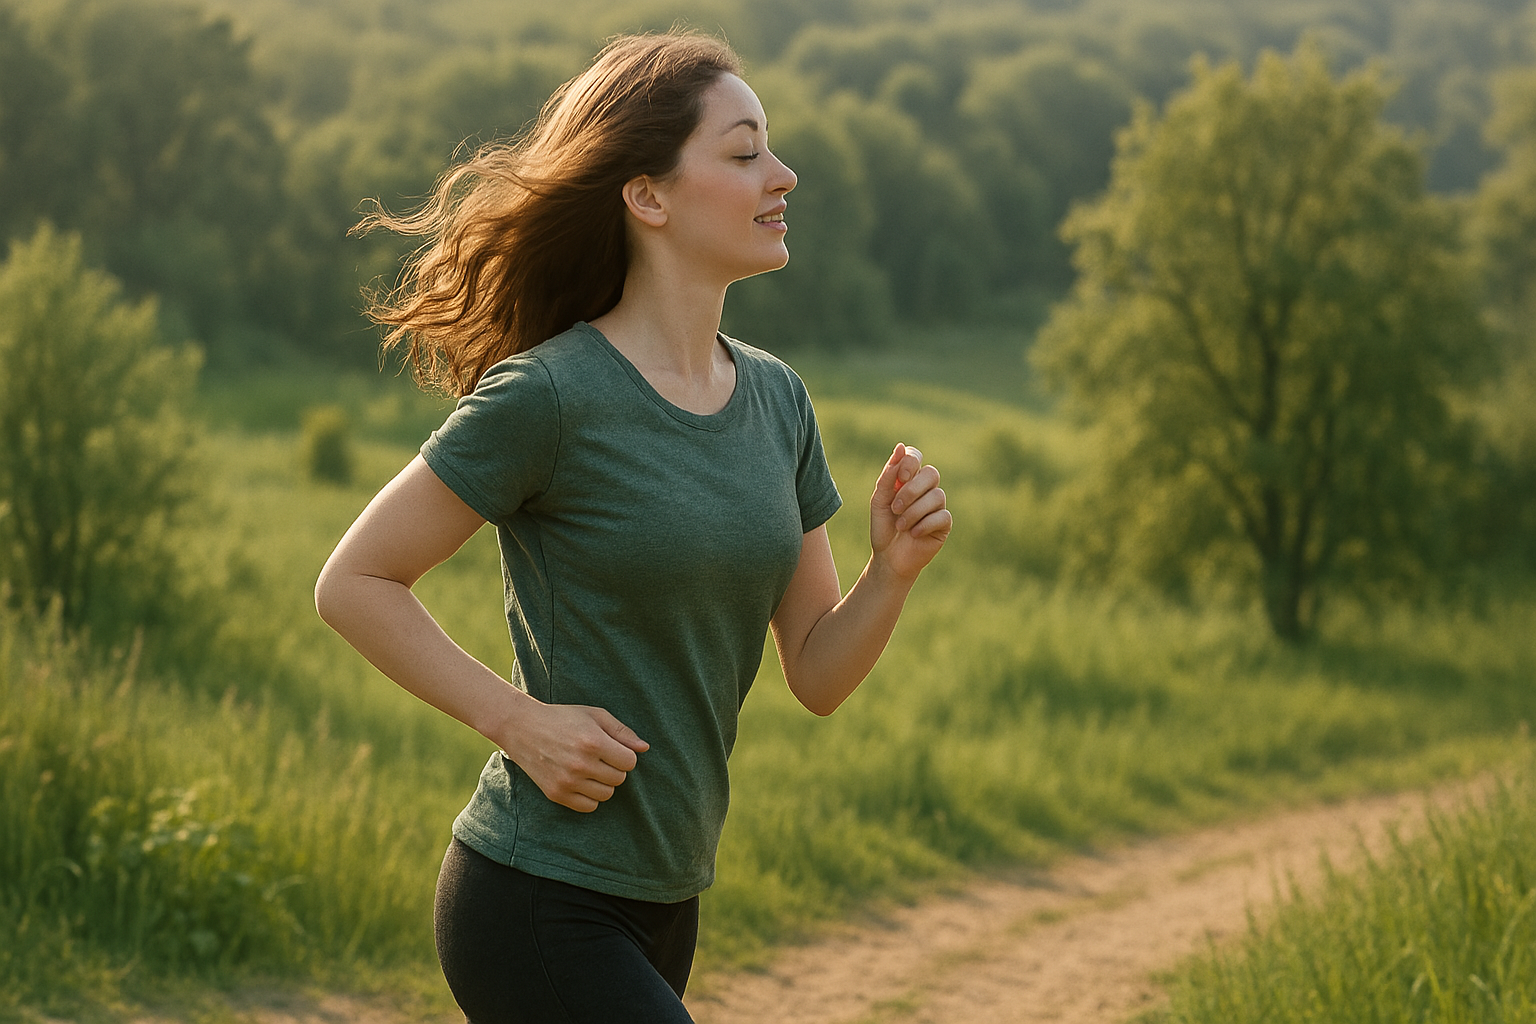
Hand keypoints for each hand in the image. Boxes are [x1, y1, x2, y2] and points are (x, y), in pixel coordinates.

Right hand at [499, 703, 648, 812]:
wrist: (522, 727)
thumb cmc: (563, 718)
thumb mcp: (594, 715)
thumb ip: (622, 732)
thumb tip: (645, 748)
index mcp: (593, 742)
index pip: (629, 762)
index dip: (625, 755)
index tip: (613, 749)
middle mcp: (581, 764)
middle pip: (619, 779)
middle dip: (614, 768)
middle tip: (599, 757)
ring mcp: (567, 781)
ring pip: (606, 795)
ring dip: (603, 783)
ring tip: (590, 768)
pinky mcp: (556, 794)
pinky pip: (588, 806)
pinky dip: (590, 797)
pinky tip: (581, 781)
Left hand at [870, 444, 950, 580]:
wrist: (888, 557)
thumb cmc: (883, 526)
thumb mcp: (879, 500)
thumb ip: (889, 475)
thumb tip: (900, 447)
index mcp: (909, 479)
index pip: (916, 456)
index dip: (911, 462)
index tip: (901, 478)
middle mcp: (926, 489)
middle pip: (931, 473)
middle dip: (911, 490)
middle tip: (895, 508)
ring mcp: (937, 506)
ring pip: (937, 495)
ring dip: (914, 511)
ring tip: (900, 526)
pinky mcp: (944, 524)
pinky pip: (942, 516)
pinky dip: (924, 524)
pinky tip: (913, 534)